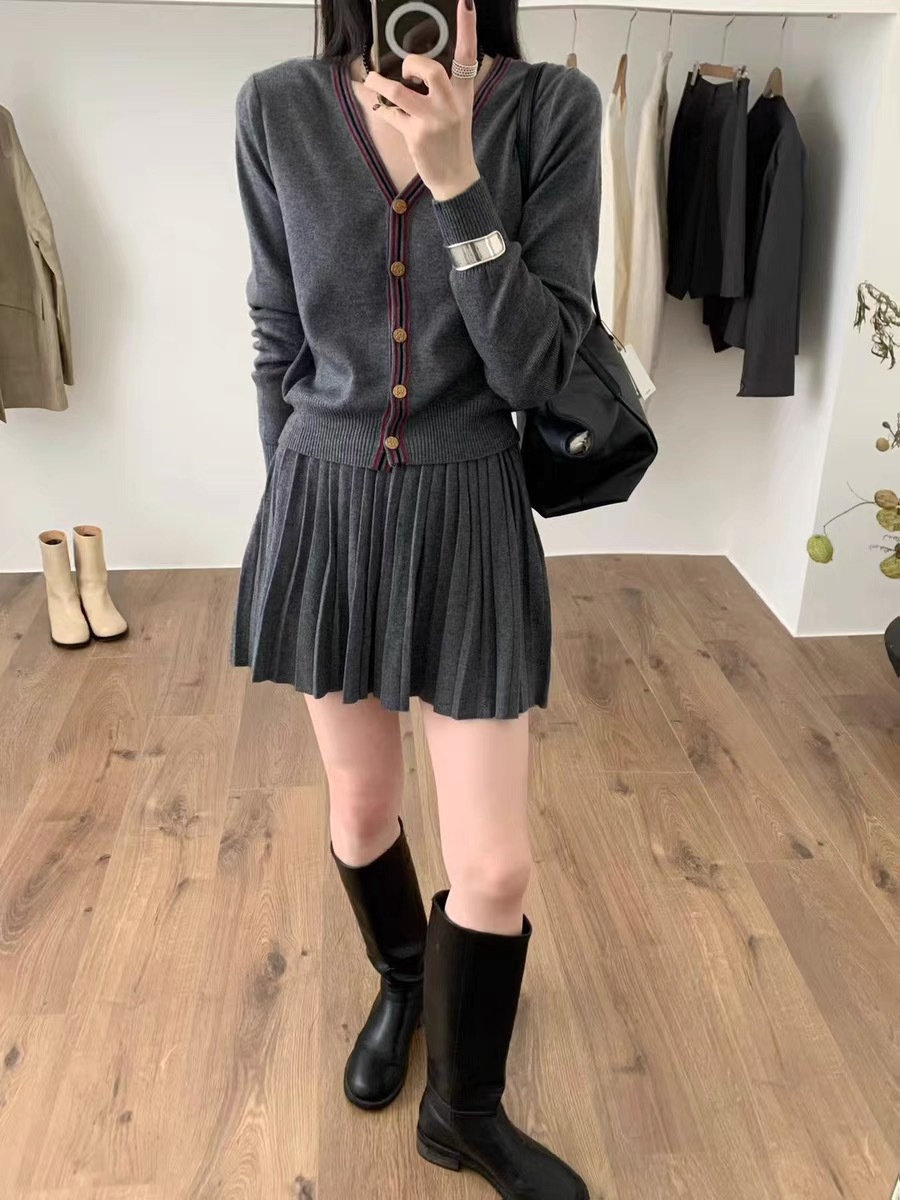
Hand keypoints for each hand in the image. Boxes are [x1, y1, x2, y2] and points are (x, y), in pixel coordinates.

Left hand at [363, 0, 480, 201]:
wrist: (456, 178)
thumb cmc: (451, 141)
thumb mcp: (455, 110)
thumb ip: (440, 89)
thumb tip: (409, 70)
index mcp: (463, 93)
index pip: (468, 54)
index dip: (468, 26)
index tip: (466, 1)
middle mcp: (450, 104)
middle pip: (429, 69)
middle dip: (410, 65)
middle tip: (404, 71)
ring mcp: (433, 120)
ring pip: (399, 91)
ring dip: (380, 84)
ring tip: (373, 82)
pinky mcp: (416, 135)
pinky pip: (390, 113)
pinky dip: (381, 109)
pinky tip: (381, 109)